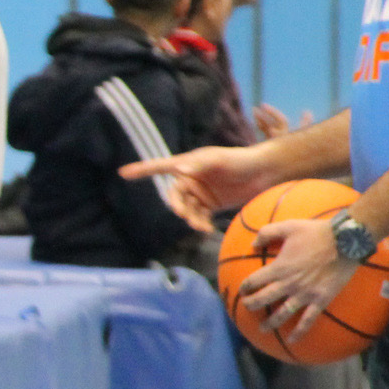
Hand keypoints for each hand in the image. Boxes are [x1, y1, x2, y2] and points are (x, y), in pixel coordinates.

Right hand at [119, 143, 276, 215]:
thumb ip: (199, 165)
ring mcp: (200, 192)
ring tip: (201, 226)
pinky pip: (198, 215)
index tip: (123, 173)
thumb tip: (180, 170)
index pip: (160, 167)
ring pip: (186, 208)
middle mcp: (190, 177)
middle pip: (174, 194)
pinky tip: (206, 229)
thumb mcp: (220, 160)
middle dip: (177, 206)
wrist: (265, 173)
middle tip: (185, 215)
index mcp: (188, 163)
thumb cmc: (241, 160)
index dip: (142, 170)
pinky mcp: (211, 204)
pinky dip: (200, 223)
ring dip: (190, 217)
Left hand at [240, 216, 358, 342]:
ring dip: (270, 322)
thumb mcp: (288, 227)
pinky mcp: (320, 300)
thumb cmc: (316, 232)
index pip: (254, 281)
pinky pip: (308, 320)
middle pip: (263, 299)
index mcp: (279, 268)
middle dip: (252, 305)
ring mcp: (305, 294)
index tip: (242, 290)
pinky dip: (299, 331)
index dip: (245, 287)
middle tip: (247, 307)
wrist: (346, 241)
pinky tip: (292, 341)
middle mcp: (289, 284)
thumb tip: (253, 244)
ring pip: (282, 313)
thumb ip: (267, 233)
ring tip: (262, 328)